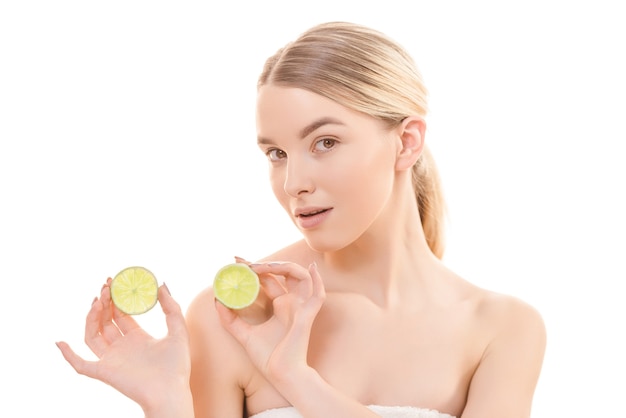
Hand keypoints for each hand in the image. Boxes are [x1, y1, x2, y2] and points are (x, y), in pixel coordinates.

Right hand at [56, 279, 190, 411]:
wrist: (171, 391)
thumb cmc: (177, 366)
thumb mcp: (178, 330)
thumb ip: (172, 308)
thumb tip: (162, 284)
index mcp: (138, 338)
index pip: (121, 315)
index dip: (116, 299)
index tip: (113, 282)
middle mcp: (123, 347)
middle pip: (105, 322)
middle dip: (104, 303)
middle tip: (105, 285)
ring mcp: (112, 359)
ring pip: (92, 336)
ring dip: (91, 318)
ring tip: (98, 300)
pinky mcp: (104, 372)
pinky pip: (81, 365)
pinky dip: (68, 355)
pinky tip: (61, 342)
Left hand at [216, 261, 324, 382]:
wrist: (281, 375)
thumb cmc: (268, 358)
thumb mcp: (244, 335)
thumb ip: (230, 320)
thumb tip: (217, 302)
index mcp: (280, 306)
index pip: (268, 279)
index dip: (254, 268)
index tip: (236, 262)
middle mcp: (291, 303)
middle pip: (282, 274)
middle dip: (263, 264)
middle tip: (241, 261)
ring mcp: (300, 308)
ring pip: (300, 277)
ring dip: (283, 266)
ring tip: (260, 267)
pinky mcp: (307, 315)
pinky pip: (318, 295)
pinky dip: (318, 280)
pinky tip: (312, 268)